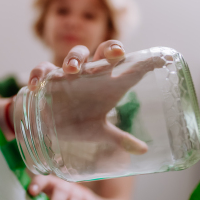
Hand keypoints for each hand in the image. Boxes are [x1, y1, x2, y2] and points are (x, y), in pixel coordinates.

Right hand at [27, 41, 160, 157]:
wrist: (46, 125)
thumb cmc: (76, 122)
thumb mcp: (98, 131)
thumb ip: (119, 138)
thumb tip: (143, 151)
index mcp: (107, 83)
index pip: (128, 67)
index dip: (145, 61)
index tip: (162, 59)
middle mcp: (90, 74)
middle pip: (103, 51)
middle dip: (110, 49)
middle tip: (116, 54)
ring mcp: (68, 74)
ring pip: (75, 54)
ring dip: (74, 59)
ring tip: (72, 70)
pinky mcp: (48, 79)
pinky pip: (43, 69)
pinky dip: (39, 74)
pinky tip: (37, 86)